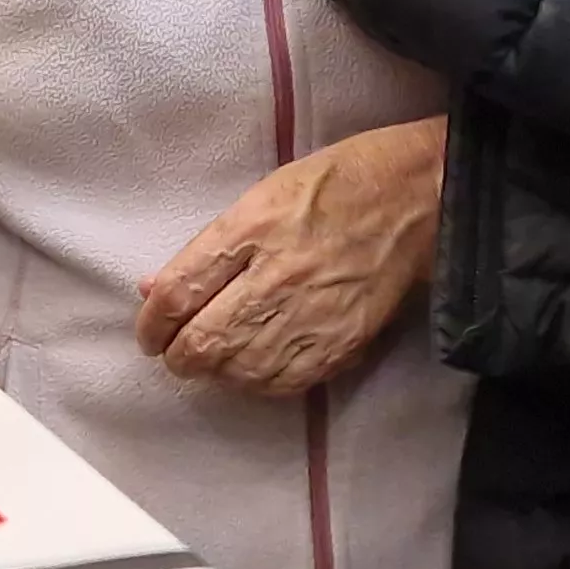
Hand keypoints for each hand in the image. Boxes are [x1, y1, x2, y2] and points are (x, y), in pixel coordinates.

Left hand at [135, 117, 443, 397]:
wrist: (419, 201)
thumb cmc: (338, 184)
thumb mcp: (264, 194)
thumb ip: (210, 246)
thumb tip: (155, 289)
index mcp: (253, 226)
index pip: (177, 294)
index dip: (151, 324)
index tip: (150, 332)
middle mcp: (276, 277)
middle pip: (201, 344)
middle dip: (178, 356)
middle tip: (178, 351)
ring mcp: (310, 316)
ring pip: (237, 372)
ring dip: (215, 372)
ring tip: (216, 359)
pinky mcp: (340, 345)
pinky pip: (281, 384)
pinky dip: (257, 382)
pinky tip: (254, 367)